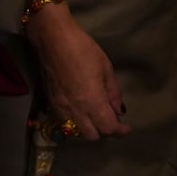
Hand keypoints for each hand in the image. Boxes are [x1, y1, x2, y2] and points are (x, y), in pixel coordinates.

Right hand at [26, 2, 129, 139]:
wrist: (53, 39)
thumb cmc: (83, 49)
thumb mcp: (106, 68)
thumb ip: (113, 92)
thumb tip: (119, 110)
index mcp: (92, 101)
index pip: (108, 128)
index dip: (119, 131)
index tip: (126, 127)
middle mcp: (76, 110)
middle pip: (92, 136)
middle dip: (104, 131)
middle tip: (110, 117)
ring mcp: (61, 108)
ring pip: (76, 131)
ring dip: (88, 127)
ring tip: (94, 113)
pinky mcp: (51, 103)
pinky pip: (64, 121)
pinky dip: (74, 121)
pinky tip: (79, 108)